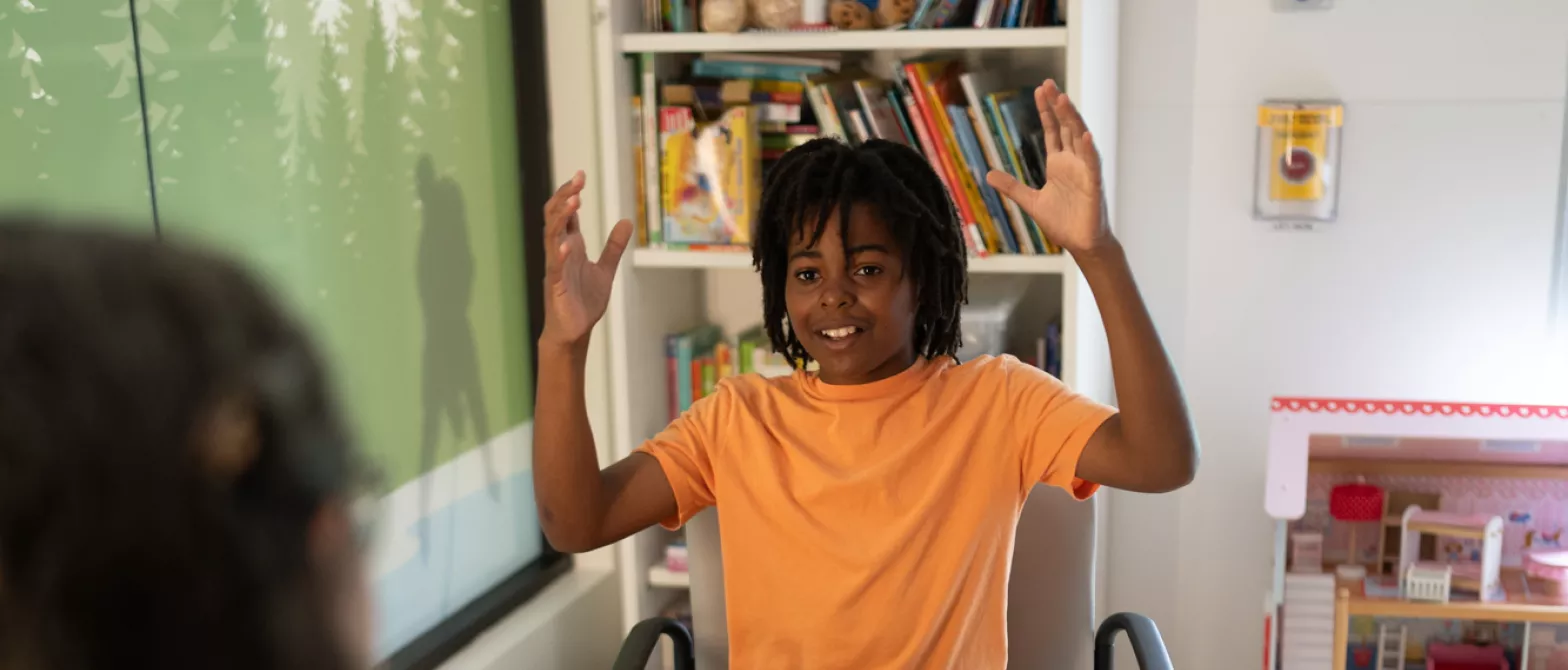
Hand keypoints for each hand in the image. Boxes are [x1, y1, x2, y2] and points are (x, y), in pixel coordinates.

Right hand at [540, 171, 632, 346]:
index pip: (566, 214)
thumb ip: (613, 247)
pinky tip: (567, 243)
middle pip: (555, 217)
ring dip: (561, 217)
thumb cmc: (584, 302)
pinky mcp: (555, 286)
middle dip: (564, 197)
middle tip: (577, 180)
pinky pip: (554, 266)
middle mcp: (560, 252)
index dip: (570, 193)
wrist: (574, 332)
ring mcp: (556, 267)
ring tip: (573, 200)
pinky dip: (559, 254)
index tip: (580, 175)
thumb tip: (627, 221)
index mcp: (570, 246)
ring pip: (551, 236)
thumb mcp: (605, 270)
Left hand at [985, 80, 1110, 255]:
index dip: (1046, 110)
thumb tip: (989, 174)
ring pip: (1079, 139)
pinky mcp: (1094, 185)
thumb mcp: (1030, 202)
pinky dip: (1089, 149)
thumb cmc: (1062, 222)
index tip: (1040, 90)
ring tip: (1063, 99)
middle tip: (1048, 83)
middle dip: (1057, 105)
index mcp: (1058, 164)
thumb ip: (1012, 187)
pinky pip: (1092, 163)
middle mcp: (1073, 162)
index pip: (1053, 130)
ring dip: (1072, 119)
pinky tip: (1085, 134)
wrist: (1081, 243)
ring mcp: (1085, 171)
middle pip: (1065, 127)